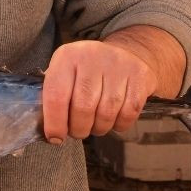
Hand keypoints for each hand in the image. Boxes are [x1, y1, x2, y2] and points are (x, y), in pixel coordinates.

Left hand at [40, 31, 169, 143]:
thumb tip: (50, 131)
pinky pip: (129, 112)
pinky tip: (114, 121)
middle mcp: (91, 57)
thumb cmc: (87, 71)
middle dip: (79, 128)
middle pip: (83, 107)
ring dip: (99, 128)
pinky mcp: (139, 75)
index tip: (55, 138)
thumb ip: (54, 96)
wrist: (125, 52)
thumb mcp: (65, 72)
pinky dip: (119, 124)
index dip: (55, 122)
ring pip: (107, 112)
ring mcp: (118, 65)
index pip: (56, 95)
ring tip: (95, 126)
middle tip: (78, 131)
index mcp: (66, 57)